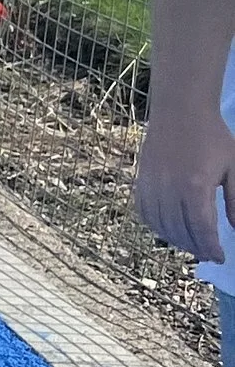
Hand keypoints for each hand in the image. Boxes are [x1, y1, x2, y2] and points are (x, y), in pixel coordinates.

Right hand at [135, 111, 234, 261]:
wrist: (181, 109)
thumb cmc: (213, 136)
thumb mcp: (233, 167)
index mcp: (195, 186)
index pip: (202, 230)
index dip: (211, 248)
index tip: (220, 257)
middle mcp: (170, 189)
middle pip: (181, 232)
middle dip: (196, 248)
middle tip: (208, 253)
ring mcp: (152, 185)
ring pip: (161, 226)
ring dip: (176, 240)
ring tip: (191, 244)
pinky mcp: (141, 180)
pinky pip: (145, 214)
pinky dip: (156, 227)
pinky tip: (168, 229)